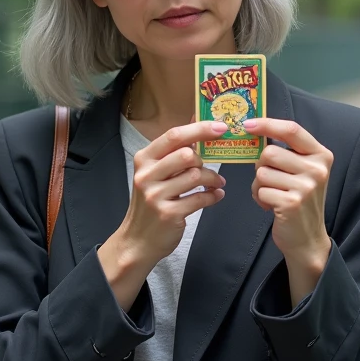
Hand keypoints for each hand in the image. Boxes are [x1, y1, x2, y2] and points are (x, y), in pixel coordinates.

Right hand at [115, 120, 229, 269]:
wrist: (138, 240)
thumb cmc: (151, 202)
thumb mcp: (155, 173)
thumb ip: (175, 150)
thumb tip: (197, 120)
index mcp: (144, 159)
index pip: (174, 136)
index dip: (200, 129)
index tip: (222, 127)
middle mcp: (147, 175)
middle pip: (187, 155)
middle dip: (204, 161)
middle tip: (209, 169)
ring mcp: (156, 195)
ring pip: (196, 176)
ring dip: (213, 179)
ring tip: (216, 183)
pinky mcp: (168, 214)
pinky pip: (200, 198)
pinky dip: (213, 196)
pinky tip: (215, 195)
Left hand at [243, 118, 332, 271]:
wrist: (308, 238)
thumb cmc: (300, 200)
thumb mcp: (303, 171)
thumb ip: (287, 152)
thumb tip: (255, 130)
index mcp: (321, 155)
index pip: (292, 129)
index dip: (267, 124)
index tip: (248, 124)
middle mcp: (317, 169)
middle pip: (270, 152)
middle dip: (261, 166)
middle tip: (270, 180)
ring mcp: (306, 186)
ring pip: (262, 172)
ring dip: (259, 185)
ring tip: (273, 195)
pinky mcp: (292, 203)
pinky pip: (261, 191)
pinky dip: (260, 198)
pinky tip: (272, 206)